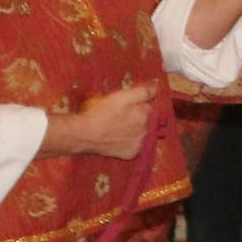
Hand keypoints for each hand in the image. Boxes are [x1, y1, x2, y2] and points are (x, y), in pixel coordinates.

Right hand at [43, 84, 161, 158]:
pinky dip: (130, 142)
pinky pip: (135, 146)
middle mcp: (145, 130)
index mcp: (144, 114)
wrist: (85, 134)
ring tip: (118, 126)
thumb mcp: (121, 96)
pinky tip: (118, 137)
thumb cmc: (101, 113)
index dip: (140, 103)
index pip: (150, 106)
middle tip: (120, 115)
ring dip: (135, 129)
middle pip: (147, 120)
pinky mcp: (131, 154)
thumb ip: (142, 92)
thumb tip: (156, 87)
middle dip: (138, 117)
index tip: (129, 104)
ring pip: (142, 134)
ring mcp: (139, 143)